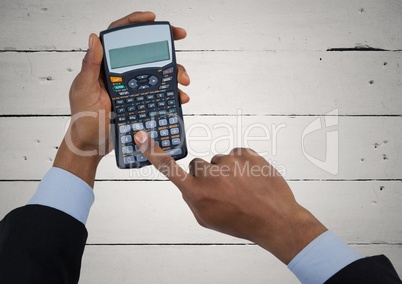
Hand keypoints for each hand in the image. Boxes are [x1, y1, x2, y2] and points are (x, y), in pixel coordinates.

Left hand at [66, 11, 189, 155]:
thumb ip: (90, 66)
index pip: (120, 37)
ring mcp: (132, 87)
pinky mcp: (141, 101)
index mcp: (105, 66)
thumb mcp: (84, 90)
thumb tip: (94, 38)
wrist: (92, 144)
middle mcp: (120, 73)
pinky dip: (172, 93)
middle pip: (145, 53)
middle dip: (164, 47)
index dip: (136, 23)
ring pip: (157, 73)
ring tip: (183, 80)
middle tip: (179, 41)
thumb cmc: (83, 118)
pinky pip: (160, 94)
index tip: (153, 18)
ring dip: (174, 73)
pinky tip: (180, 96)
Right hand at [134, 131, 326, 263]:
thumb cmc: (241, 221)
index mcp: (197, 193)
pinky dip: (242, 164)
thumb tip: (191, 181)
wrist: (275, 219)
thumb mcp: (207, 219)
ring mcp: (229, 161)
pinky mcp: (246, 154)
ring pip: (219, 160)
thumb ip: (193, 198)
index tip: (141, 136)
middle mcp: (210, 175)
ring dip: (227, 170)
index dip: (152, 151)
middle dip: (207, 174)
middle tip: (224, 189)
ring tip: (242, 187)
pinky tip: (250, 178)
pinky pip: (237, 154)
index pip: (169, 168)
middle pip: (198, 165)